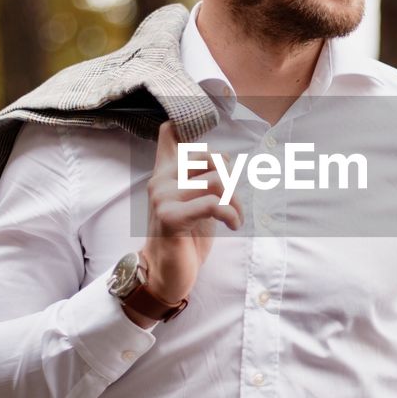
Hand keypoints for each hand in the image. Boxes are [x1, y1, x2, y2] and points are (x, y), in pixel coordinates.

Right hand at [134, 122, 242, 315]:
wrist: (167, 274)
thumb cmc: (186, 237)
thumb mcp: (196, 201)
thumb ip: (201, 176)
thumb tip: (223, 154)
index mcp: (166, 172)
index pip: (169, 133)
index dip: (185, 123)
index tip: (199, 134)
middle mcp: (160, 180)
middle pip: (212, 157)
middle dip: (234, 180)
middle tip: (235, 204)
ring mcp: (163, 197)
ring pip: (217, 181)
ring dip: (236, 202)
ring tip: (236, 218)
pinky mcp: (170, 217)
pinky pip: (213, 203)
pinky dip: (231, 214)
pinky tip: (233, 225)